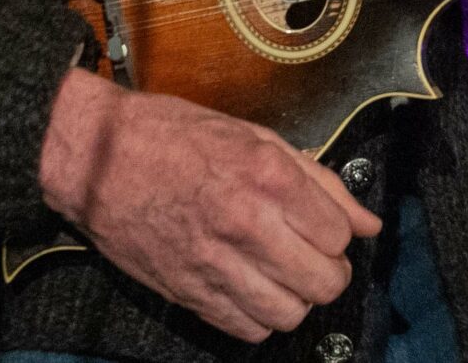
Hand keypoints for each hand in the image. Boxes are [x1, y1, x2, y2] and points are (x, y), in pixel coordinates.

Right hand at [38, 70, 379, 340]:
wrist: (98, 158)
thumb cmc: (177, 137)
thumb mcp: (257, 138)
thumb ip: (320, 182)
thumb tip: (368, 222)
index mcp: (268, 176)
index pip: (338, 234)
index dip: (339, 235)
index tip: (324, 228)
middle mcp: (246, 224)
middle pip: (323, 283)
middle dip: (329, 274)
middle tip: (315, 259)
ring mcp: (215, 264)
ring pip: (289, 314)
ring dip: (295, 299)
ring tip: (282, 276)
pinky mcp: (188, 293)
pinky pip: (246, 330)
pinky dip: (258, 318)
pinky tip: (251, 290)